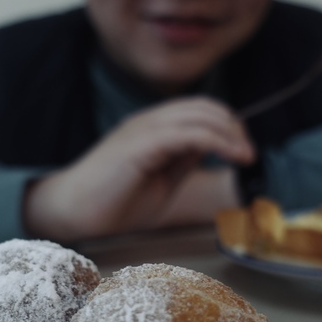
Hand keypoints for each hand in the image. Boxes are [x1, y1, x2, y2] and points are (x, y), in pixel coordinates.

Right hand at [24, 97, 254, 240]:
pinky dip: (217, 140)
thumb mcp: (161, 180)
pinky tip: (231, 155)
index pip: (197, 110)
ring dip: (230, 133)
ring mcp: (143, 130)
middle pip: (202, 107)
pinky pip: (187, 133)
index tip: (244, 150)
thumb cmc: (112, 204)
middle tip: (249, 153)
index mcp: (151, 128)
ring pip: (199, 115)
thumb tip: (211, 149)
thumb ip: (183, 161)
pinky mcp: (140, 144)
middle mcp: (147, 121)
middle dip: (234, 127)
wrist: (72, 215)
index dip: (227, 125)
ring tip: (246, 155)